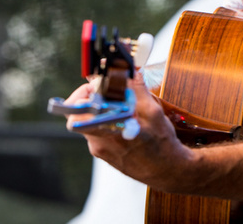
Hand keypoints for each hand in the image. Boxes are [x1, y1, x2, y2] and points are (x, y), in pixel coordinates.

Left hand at [65, 73, 194, 190]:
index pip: (75, 111)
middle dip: (93, 99)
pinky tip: (127, 119)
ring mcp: (101, 150)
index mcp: (107, 131)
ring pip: (91, 122)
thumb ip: (138, 90)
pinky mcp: (105, 154)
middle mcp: (99, 143)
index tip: (95, 85)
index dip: (81, 94)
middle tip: (107, 91)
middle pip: (81, 115)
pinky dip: (109, 121)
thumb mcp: (153, 112)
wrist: (167, 171)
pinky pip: (99, 131)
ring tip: (123, 105)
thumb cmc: (161, 145)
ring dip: (102, 110)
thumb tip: (131, 72)